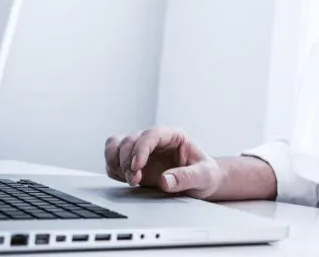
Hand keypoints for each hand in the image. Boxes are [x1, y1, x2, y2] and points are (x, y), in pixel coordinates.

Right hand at [104, 126, 223, 198]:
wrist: (202, 183)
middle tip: (135, 180)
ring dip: (116, 162)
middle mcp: (155, 140)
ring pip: (116, 145)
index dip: (140, 149)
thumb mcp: (203, 176)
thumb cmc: (206, 175)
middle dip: (127, 160)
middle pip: (130, 140)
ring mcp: (143, 151)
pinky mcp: (133, 163)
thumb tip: (165, 181)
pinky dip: (113, 169)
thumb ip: (186, 178)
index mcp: (173, 136)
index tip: (136, 167)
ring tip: (130, 179)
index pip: (151, 134)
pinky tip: (125, 179)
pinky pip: (113, 159)